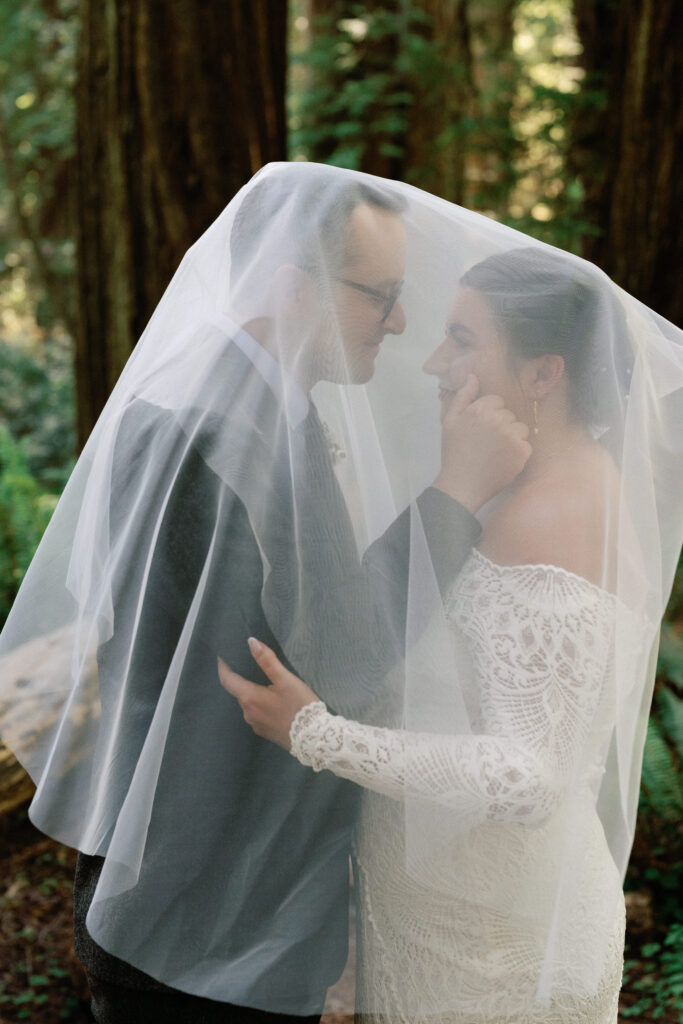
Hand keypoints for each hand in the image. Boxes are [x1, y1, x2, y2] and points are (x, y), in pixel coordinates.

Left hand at [217, 638, 319, 749]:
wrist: (313, 737)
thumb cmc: (299, 706)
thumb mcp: (286, 679)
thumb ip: (267, 660)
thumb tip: (251, 642)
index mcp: (249, 698)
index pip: (227, 679)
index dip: (223, 667)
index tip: (222, 656)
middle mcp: (247, 713)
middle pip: (238, 691)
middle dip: (241, 679)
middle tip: (248, 666)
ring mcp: (255, 724)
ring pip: (248, 703)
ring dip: (252, 693)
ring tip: (264, 683)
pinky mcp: (264, 732)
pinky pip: (256, 714)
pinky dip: (260, 705)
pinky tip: (273, 702)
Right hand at [433, 374, 531, 512]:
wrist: (462, 485)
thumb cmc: (454, 453)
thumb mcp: (450, 421)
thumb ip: (463, 396)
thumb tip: (473, 376)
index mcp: (480, 409)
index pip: (497, 401)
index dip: (489, 415)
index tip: (481, 430)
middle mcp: (498, 420)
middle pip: (510, 415)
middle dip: (501, 426)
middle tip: (486, 444)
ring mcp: (512, 436)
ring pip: (520, 428)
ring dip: (512, 438)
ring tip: (496, 452)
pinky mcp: (522, 452)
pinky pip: (526, 444)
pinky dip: (518, 453)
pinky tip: (503, 461)